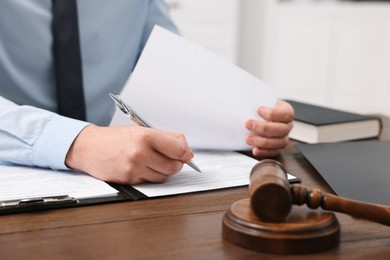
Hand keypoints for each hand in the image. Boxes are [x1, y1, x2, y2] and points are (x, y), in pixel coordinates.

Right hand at [65, 125, 193, 184]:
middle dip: (177, 164)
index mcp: (145, 136)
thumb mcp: (141, 129)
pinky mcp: (129, 180)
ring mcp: (134, 168)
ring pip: (164, 176)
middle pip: (174, 166)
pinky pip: (150, 181)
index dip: (186, 153)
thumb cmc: (116, 138)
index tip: (187, 154)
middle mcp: (140, 153)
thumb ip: (166, 138)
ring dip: (165, 170)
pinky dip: (151, 175)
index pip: (178, 149)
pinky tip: (143, 167)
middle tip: (173, 159)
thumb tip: (187, 152)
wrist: (90, 147)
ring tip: (156, 161)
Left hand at [245, 100, 293, 156]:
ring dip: (263, 142)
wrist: (258, 116)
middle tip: (248, 124)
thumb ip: (257, 100)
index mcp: (286, 111)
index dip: (273, 113)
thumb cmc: (261, 107)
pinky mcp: (278, 147)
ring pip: (280, 142)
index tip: (259, 110)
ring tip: (248, 139)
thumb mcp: (261, 100)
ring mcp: (284, 137)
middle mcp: (287, 125)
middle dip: (264, 128)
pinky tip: (255, 150)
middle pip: (282, 129)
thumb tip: (244, 100)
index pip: (286, 114)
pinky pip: (274, 152)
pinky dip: (264, 152)